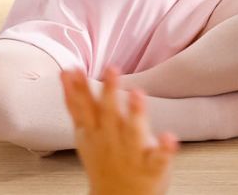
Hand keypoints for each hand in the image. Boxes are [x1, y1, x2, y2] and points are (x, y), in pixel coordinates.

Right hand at [63, 69, 176, 194]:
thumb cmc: (103, 158)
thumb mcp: (84, 131)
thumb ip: (77, 102)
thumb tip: (67, 72)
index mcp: (94, 130)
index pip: (84, 106)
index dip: (79, 88)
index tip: (75, 70)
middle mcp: (111, 139)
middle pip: (109, 113)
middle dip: (110, 92)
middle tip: (112, 70)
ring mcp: (131, 152)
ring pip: (133, 131)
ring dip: (135, 113)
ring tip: (138, 94)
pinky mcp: (152, 166)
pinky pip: (159, 158)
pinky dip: (165, 149)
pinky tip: (170, 138)